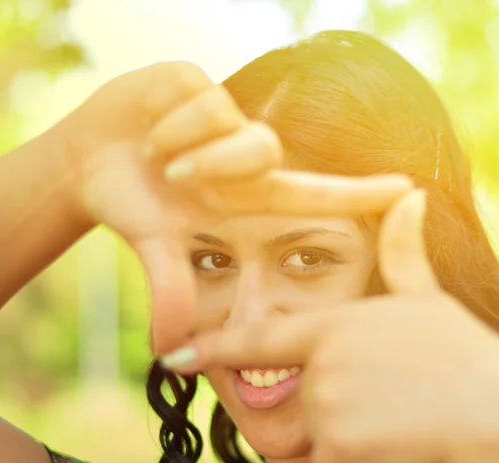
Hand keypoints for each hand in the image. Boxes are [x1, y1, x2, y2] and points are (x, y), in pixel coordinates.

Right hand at [51, 62, 411, 352]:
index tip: (408, 188)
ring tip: (155, 158)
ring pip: (224, 118)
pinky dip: (161, 119)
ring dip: (181, 144)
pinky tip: (147, 129)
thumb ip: (171, 290)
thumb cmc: (135, 205)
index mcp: (248, 194)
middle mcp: (244, 153)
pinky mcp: (195, 78)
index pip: (316, 192)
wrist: (89, 163)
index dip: (360, 193)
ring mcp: (223, 114)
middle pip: (264, 148)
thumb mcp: (156, 247)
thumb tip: (168, 349)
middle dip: (216, 163)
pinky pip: (192, 92)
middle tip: (174, 178)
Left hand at [171, 190, 498, 462]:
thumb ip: (403, 253)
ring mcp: (324, 402)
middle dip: (342, 402)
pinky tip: (396, 440)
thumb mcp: (425, 300)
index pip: (259, 340)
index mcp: (331, 324)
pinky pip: (336, 461)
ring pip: (324, 432)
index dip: (214, 348)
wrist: (494, 410)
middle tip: (391, 395)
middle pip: (308, 395)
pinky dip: (363, 460)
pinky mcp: (336, 446)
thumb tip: (413, 195)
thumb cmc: (461, 352)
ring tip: (399, 415)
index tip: (172, 358)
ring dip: (357, 432)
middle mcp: (318, 361)